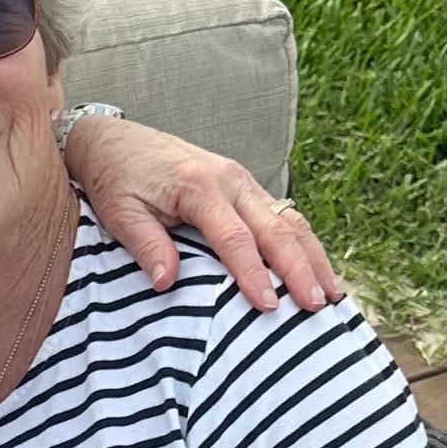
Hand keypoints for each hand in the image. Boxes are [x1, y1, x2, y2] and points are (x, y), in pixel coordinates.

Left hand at [66, 117, 342, 316]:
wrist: (115, 141)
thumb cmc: (116, 179)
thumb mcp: (120, 212)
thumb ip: (145, 244)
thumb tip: (166, 282)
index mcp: (199, 186)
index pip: (234, 237)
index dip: (253, 273)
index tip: (268, 306)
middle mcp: (230, 180)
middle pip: (275, 228)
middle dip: (298, 268)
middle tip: (315, 306)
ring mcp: (242, 181)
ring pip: (289, 219)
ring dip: (312, 257)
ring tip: (331, 294)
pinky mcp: (245, 187)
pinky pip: (282, 216)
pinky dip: (303, 244)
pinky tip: (316, 271)